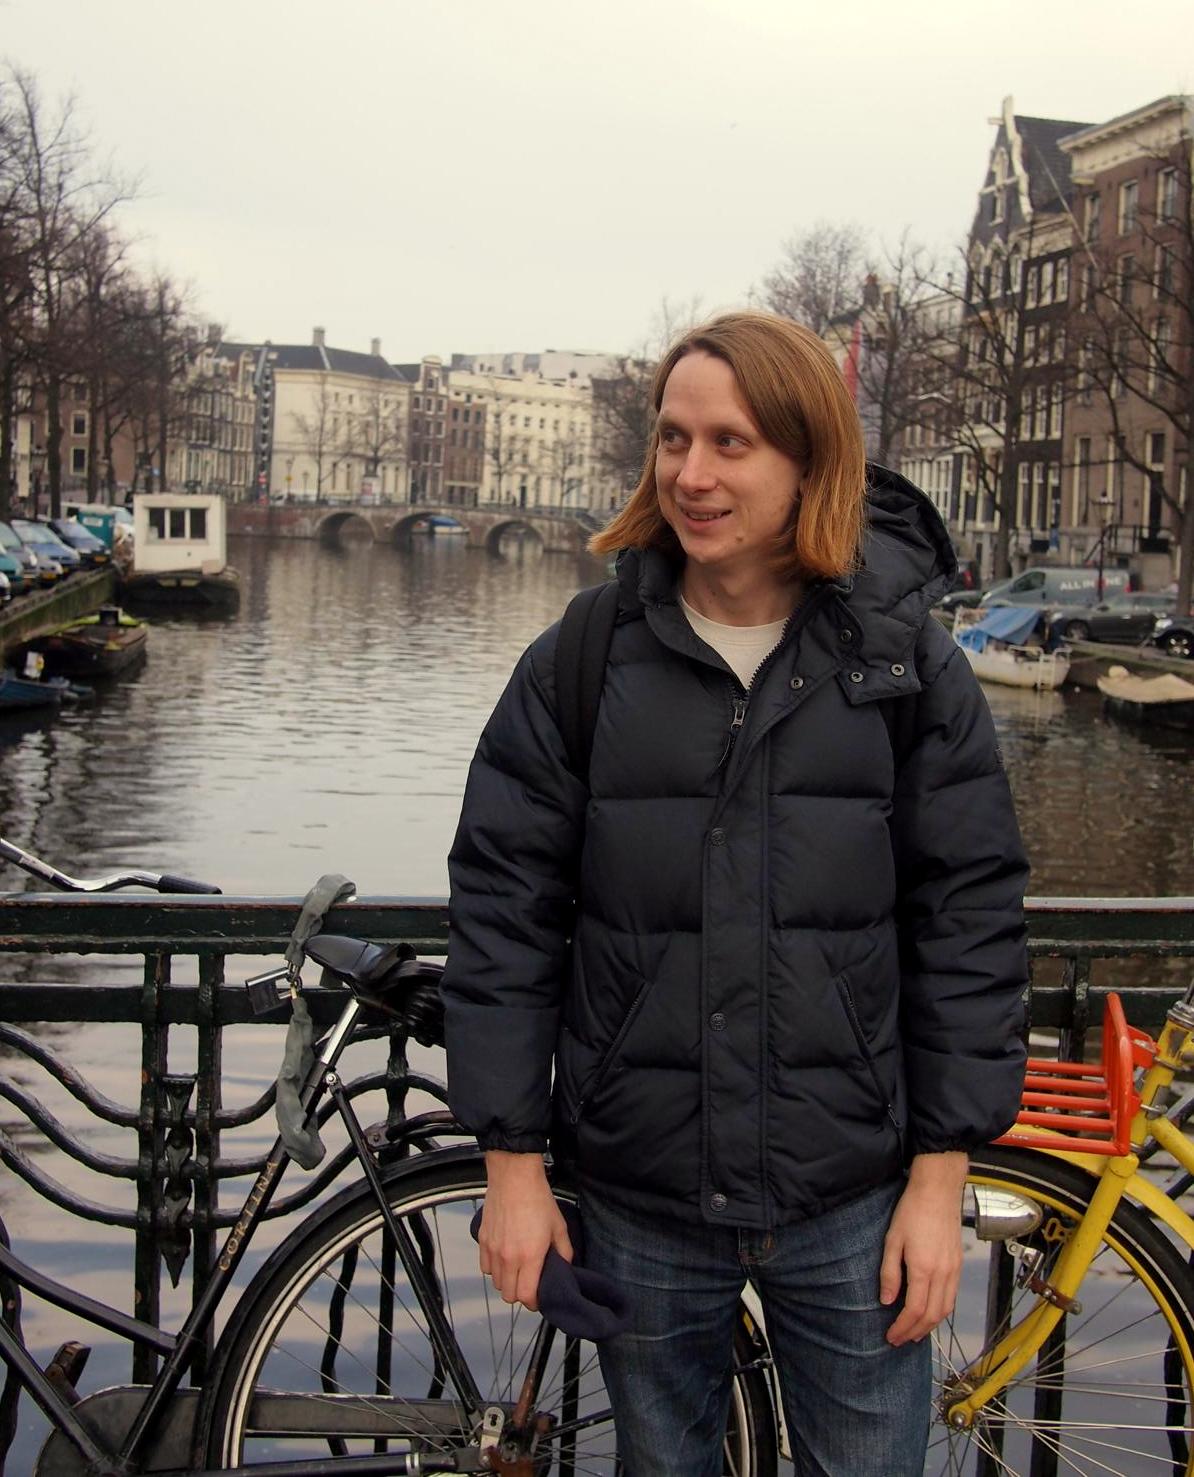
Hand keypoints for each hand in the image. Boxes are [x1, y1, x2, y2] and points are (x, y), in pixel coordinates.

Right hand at [479, 1151, 572, 1311]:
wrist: (514, 1176)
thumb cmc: (537, 1198)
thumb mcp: (559, 1226)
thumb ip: (564, 1252)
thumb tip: (564, 1266)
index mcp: (530, 1256)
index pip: (526, 1296)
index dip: (534, 1303)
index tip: (538, 1298)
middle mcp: (509, 1257)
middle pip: (508, 1295)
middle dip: (520, 1294)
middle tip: (529, 1283)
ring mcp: (493, 1249)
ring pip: (496, 1283)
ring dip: (507, 1282)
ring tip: (517, 1269)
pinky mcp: (483, 1240)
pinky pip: (485, 1267)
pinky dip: (494, 1269)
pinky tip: (504, 1258)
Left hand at [880, 1151, 967, 1345]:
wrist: (938, 1191)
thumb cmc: (911, 1211)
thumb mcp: (892, 1240)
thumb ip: (889, 1272)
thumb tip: (886, 1300)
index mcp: (923, 1269)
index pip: (914, 1311)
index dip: (902, 1328)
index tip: (890, 1336)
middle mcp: (942, 1274)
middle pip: (931, 1316)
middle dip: (914, 1332)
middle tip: (899, 1339)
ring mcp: (954, 1271)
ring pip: (945, 1310)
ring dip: (929, 1326)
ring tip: (914, 1332)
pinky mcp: (958, 1265)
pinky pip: (952, 1297)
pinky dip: (941, 1312)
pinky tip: (930, 1312)